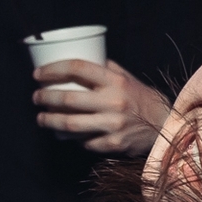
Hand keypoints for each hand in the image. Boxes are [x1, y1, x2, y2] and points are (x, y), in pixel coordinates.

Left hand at [34, 59, 171, 155]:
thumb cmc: (141, 99)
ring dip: (50, 121)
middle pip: (68, 99)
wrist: (165, 125)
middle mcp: (114, 102)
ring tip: (42, 118)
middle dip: (45, 98)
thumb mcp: (127, 78)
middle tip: (36, 97)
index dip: (53, 69)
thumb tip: (80, 57)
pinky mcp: (113, 144)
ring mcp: (113, 125)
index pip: (78, 68)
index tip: (38, 74)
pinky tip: (64, 134)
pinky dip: (72, 138)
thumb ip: (105, 69)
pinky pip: (84, 141)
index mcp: (116, 81)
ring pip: (70, 124)